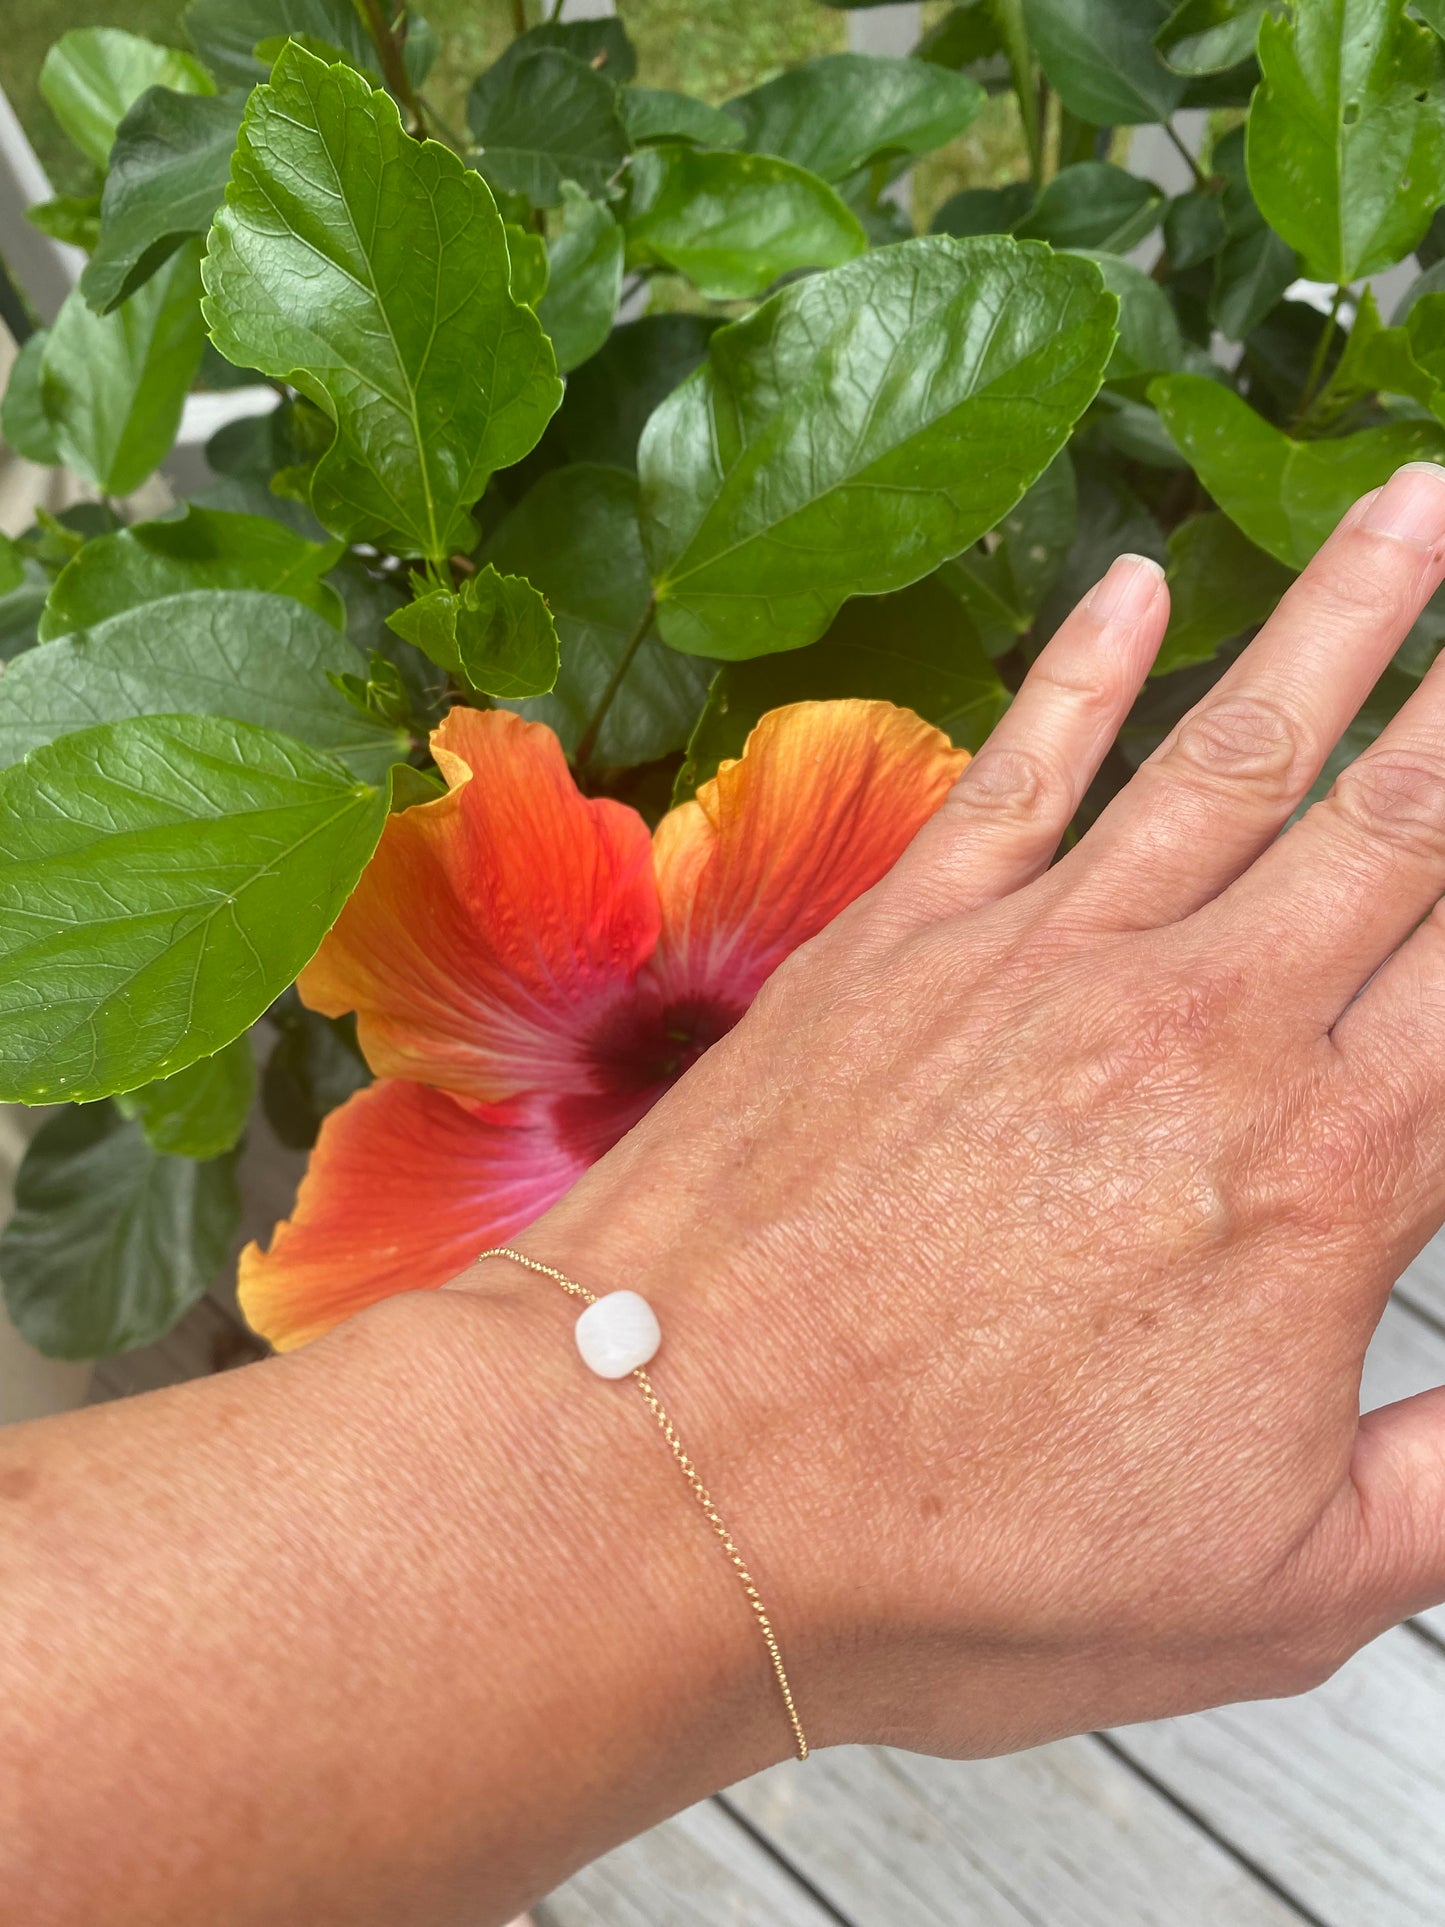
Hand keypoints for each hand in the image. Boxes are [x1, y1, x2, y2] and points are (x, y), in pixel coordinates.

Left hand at [520, 461, 1444, 1757]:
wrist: (664, 1479)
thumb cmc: (939, 1552)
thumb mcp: (1274, 1589)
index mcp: (1317, 1176)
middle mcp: (1196, 1028)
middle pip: (1406, 818)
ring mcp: (1037, 962)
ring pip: (1235, 748)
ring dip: (1344, 615)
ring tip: (1420, 510)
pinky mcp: (896, 943)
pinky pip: (1017, 769)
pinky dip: (1081, 669)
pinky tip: (1135, 586)